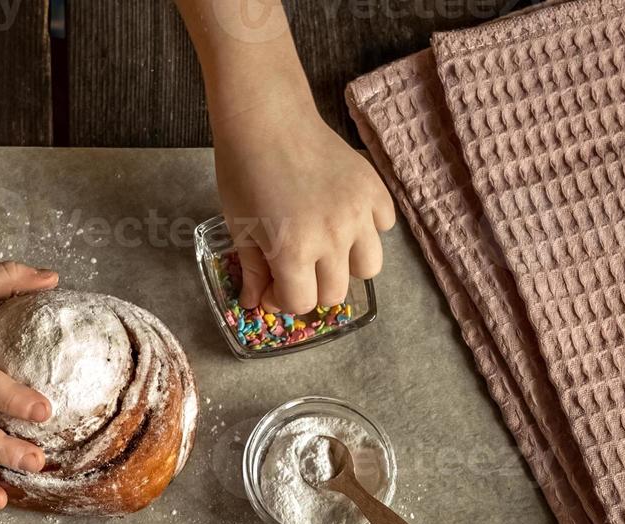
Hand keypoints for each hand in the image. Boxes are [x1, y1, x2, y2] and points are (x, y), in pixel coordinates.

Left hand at [211, 79, 395, 312]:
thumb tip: (257, 303)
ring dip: (347, 266)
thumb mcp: (240, 228)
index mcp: (293, 251)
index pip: (302, 303)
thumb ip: (254, 270)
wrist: (268, 120)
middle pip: (336, 293)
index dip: (283, 299)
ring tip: (328, 247)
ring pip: (369, 268)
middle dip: (313, 288)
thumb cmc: (243, 173)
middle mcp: (333, 238)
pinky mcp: (375, 190)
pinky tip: (344, 216)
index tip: (273, 285)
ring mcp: (359, 213)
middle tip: (297, 269)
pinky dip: (368, 228)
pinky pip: (384, 226)